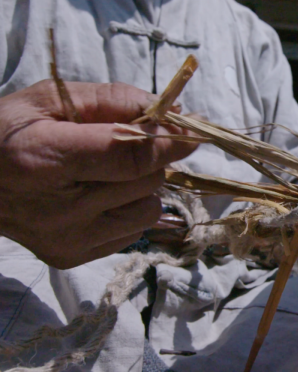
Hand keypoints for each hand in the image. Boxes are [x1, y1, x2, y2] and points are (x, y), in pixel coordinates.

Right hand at [0, 80, 196, 268]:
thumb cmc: (7, 133)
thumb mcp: (50, 99)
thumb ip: (112, 101)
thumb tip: (174, 113)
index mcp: (46, 160)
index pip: (131, 158)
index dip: (168, 144)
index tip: (190, 133)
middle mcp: (59, 210)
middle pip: (147, 182)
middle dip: (149, 158)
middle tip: (120, 147)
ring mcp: (67, 239)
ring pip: (149, 210)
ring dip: (140, 188)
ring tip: (103, 176)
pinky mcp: (72, 257)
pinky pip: (133, 232)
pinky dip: (126, 211)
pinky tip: (94, 199)